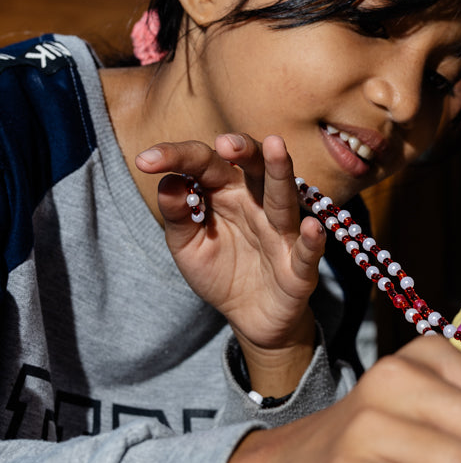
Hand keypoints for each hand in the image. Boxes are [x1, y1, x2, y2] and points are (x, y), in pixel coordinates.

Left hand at [136, 133, 323, 394]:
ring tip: (275, 146)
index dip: (178, 158)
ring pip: (283, 199)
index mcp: (228, 194)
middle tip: (225, 143)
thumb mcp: (187, 246)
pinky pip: (306, 252)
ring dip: (280, 172)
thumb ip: (178, 216)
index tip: (146, 161)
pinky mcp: (298, 268)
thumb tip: (169, 181)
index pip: (206, 165)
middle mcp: (257, 206)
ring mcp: (281, 235)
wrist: (252, 318)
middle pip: (255, 169)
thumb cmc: (221, 272)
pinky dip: (312, 240)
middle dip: (245, 150)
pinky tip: (311, 227)